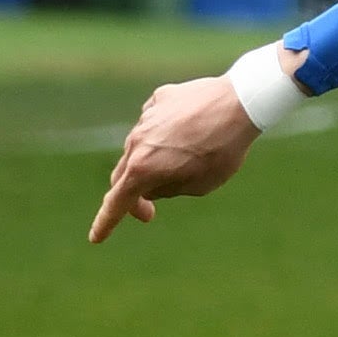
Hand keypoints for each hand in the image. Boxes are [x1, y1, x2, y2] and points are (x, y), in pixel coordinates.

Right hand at [87, 65, 271, 242]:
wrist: (240, 101)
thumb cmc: (224, 149)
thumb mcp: (199, 185)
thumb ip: (168, 189)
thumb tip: (151, 185)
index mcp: (142, 169)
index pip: (116, 202)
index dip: (105, 223)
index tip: (97, 238)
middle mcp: (136, 142)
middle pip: (123, 175)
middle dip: (133, 196)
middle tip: (148, 213)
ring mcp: (146, 118)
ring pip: (138, 146)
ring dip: (151, 161)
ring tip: (187, 162)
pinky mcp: (160, 99)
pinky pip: (154, 122)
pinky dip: (163, 133)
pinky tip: (185, 133)